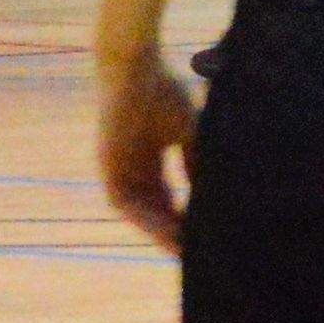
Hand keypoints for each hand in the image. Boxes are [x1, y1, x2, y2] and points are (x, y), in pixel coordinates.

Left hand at [93, 50, 199, 253]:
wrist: (133, 69)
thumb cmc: (163, 90)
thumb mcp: (191, 132)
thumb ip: (198, 162)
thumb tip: (215, 192)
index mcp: (149, 158)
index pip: (170, 196)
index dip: (189, 215)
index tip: (210, 233)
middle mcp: (132, 169)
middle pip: (158, 210)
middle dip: (178, 231)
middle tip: (202, 254)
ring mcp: (118, 171)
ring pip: (143, 212)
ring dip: (164, 233)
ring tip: (188, 253)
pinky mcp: (108, 170)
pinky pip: (127, 206)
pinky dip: (149, 220)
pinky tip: (172, 232)